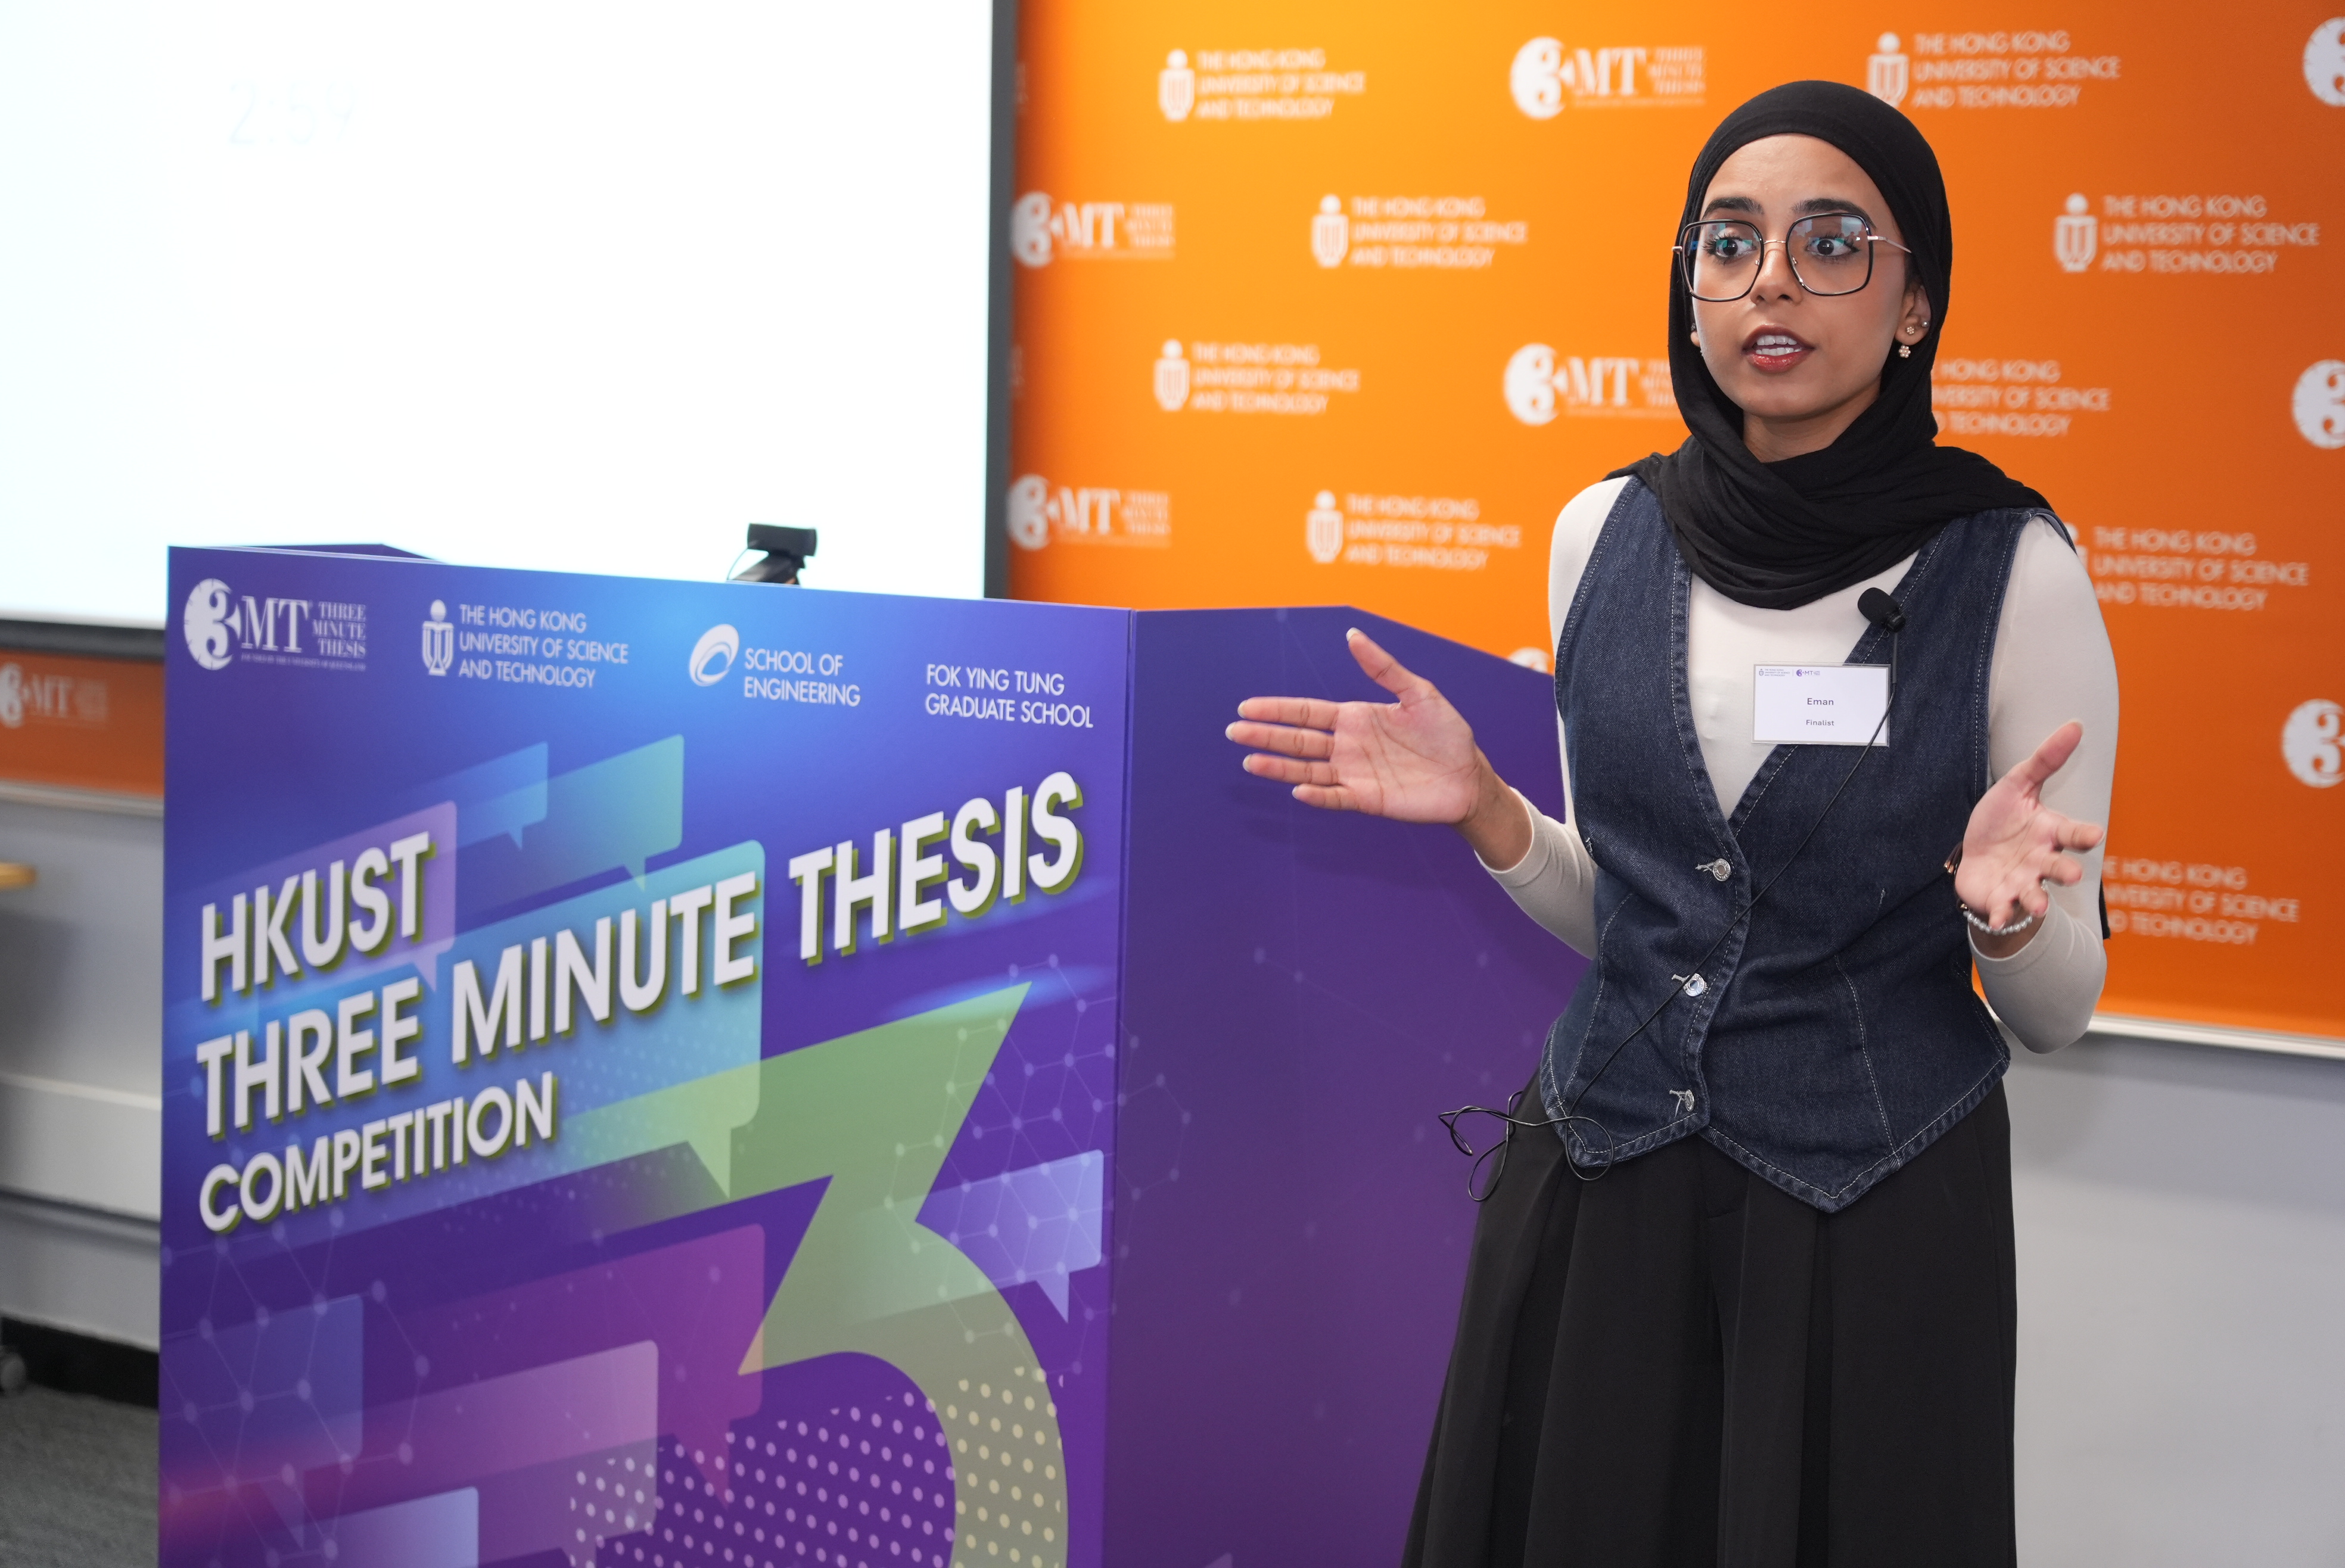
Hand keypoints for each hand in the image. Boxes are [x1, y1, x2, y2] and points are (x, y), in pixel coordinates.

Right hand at [1224, 629, 1530, 865]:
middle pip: (1298, 740)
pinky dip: (1317, 794)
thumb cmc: (1447, 733)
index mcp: (1355, 717)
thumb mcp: (1419, 692)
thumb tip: (1352, 635)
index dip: (1277, 709)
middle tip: (1234, 731)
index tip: (1247, 706)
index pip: (1307, 712)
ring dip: (1279, 766)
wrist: (1469, 776)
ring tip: (1250, 762)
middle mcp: (1348, 746)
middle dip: (1265, 735)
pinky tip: (1298, 789)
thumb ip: (1384, 667)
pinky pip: (1336, 797)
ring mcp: (1355, 774)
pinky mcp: (1368, 799)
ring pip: (1307, 769)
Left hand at [1955, 720, 2103, 954]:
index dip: (2084, 835)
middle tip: (2072, 875)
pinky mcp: (2000, 898)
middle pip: (2058, 867)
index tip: (2095, 835)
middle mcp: (2041, 861)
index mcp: (2049, 833)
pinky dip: (2001, 915)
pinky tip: (1996, 919)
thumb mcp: (2018, 784)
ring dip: (2037, 899)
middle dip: (2066, 871)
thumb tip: (2075, 725)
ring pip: (2035, 893)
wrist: (1973, 854)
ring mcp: (2022, 882)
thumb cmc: (2002, 820)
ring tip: (2039, 904)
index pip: (2072, 834)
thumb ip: (2045, 760)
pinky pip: (2003, 909)